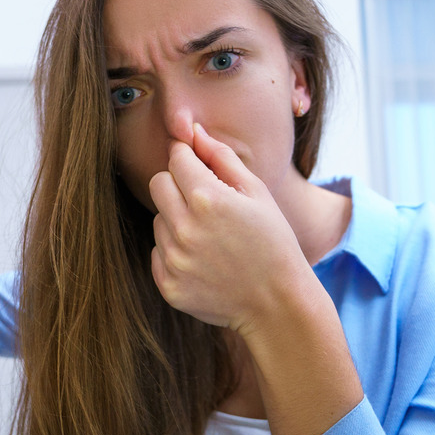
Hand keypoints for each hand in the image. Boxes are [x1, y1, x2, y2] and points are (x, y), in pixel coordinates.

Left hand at [147, 123, 316, 336]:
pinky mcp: (168, 285)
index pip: (176, 159)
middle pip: (158, 184)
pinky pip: (157, 252)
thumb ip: (221, 157)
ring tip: (210, 236)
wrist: (277, 302)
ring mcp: (174, 260)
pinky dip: (174, 251)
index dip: (188, 158)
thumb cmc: (273, 241)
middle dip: (177, 184)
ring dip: (177, 220)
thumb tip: (192, 131)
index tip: (199, 167)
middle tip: (204, 200)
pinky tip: (204, 260)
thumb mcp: (256, 192)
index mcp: (208, 199)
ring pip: (158, 219)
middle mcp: (185, 228)